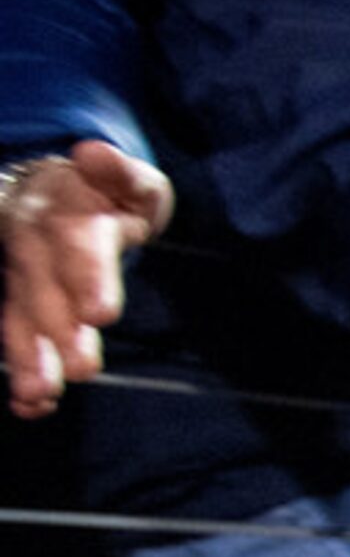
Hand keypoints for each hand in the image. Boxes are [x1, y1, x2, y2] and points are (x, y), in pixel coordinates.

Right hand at [4, 142, 174, 416]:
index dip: (84, 278)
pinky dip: (20, 369)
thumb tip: (92, 151)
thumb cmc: (106, 194)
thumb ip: (119, 172)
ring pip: (18, 315)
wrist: (58, 195)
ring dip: (28, 357)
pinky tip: (29, 405)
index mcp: (62, 213)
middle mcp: (31, 246)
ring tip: (40, 396)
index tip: (101, 314)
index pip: (73, 246)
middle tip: (84, 369)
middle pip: (41, 288)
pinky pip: (13, 332)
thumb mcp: (129, 179)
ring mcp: (18, 276)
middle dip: (57, 330)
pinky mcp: (17, 302)